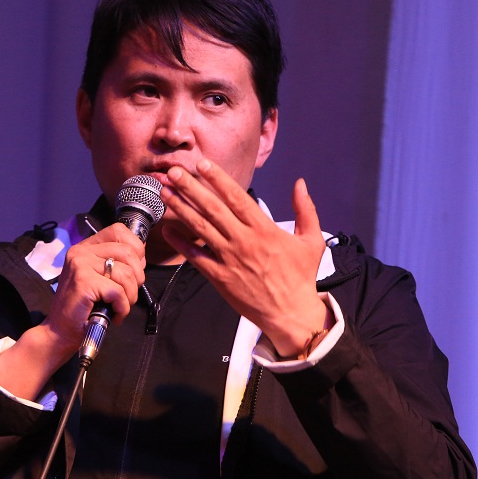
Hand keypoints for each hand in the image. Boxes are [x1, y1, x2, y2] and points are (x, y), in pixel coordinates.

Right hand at [0, 223, 145, 397]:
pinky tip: (114, 314)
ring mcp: (81, 265)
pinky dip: (122, 308)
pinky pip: (118, 292)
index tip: (134, 269)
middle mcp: (81, 252)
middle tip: (128, 294)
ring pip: (126, 274)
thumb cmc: (82, 307)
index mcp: (86, 247)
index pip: (119, 231)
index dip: (135, 248)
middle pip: (128, 253)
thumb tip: (140, 257)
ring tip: (119, 306)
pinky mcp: (83, 282)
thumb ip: (114, 263)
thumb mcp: (98, 277)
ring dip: (130, 296)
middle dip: (137, 277)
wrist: (59, 332)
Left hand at [159, 160, 328, 357]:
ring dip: (181, 208)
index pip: (236, 198)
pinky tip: (167, 229)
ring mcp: (229, 259)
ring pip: (200, 228)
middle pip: (212, 208)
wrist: (291, 314)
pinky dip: (180, 243)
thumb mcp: (311, 240)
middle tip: (173, 172)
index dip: (218, 179)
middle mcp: (244, 241)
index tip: (203, 164)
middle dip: (191, 187)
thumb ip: (305, 209)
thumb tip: (300, 183)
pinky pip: (195, 257)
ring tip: (165, 192)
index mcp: (264, 230)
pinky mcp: (220, 278)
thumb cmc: (301, 277)